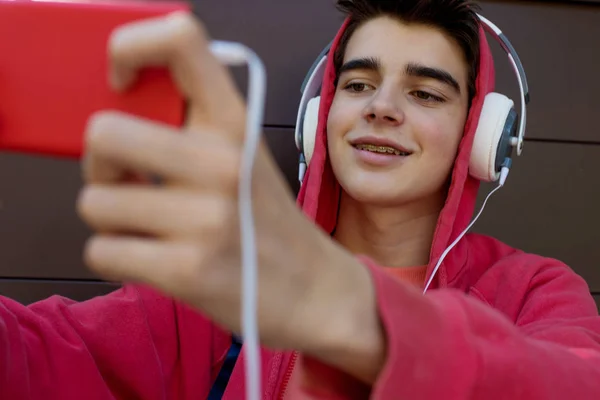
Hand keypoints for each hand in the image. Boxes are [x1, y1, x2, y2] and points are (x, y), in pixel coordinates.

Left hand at [77, 11, 383, 380]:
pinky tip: (152, 260)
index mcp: (235, 123)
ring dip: (111, 220)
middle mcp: (222, 162)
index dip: (129, 47)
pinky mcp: (187, 270)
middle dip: (100, 164)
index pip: (179, 40)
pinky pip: (102, 251)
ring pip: (94, 201)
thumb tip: (118, 107)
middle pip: (103, 131)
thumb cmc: (267, 222)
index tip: (120, 82)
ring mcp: (206, 218)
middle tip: (127, 182)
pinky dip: (116, 258)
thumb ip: (193, 125)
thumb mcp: (244, 156)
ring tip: (151, 230)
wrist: (315, 291)